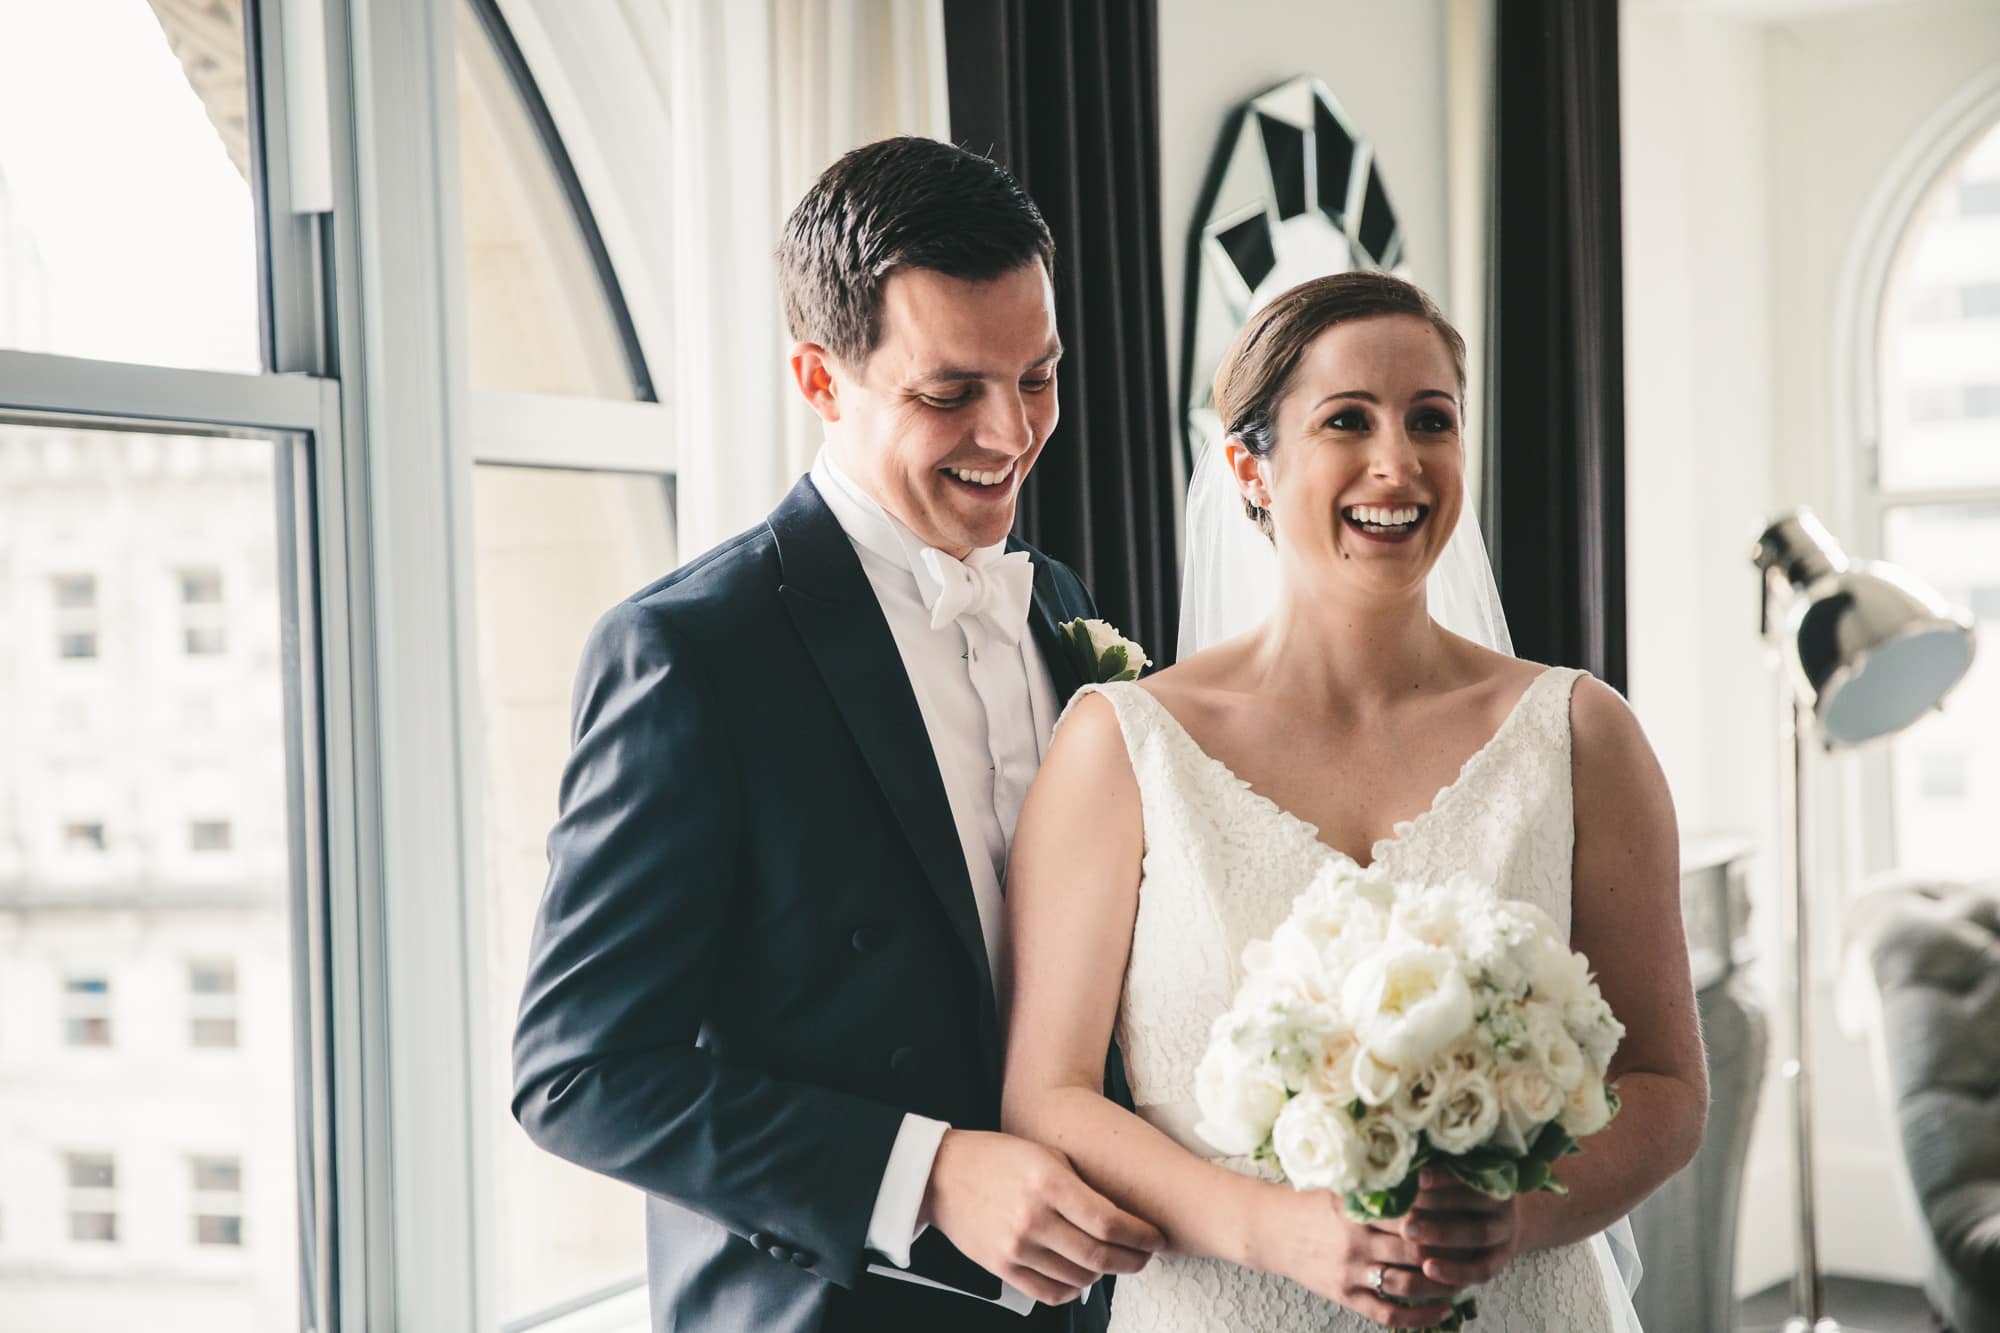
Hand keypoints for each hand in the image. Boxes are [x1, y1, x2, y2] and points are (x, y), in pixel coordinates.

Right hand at [919, 1129, 1164, 1305]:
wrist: (943, 1174)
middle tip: (1145, 1256)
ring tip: (1114, 1262)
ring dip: (1104, 1274)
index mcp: (1047, 1181)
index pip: (1108, 1221)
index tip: (1156, 1237)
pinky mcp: (1001, 1267)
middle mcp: (1032, 1217)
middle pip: (1098, 1254)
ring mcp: (1015, 1246)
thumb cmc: (999, 1157)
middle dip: (1132, 1259)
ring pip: (1078, 1277)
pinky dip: (1073, 1289)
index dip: (1140, 1235)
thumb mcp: (1044, 1153)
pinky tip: (1082, 1277)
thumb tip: (1123, 1215)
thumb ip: (1081, 1184)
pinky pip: (1048, 1292)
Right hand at [1255, 1186, 1462, 1328]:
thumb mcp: (1339, 1187)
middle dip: (1447, 1252)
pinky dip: (1420, 1317)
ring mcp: (1350, 1273)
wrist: (1270, 1231)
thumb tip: (1420, 1167)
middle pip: (1414, 1251)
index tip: (1466, 1213)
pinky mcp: (1346, 1296)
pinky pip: (1389, 1314)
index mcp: (1356, 1210)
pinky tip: (1442, 1311)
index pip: (1409, 1214)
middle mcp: (1355, 1243)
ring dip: (1440, 1285)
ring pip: (1406, 1285)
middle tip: (1473, 1248)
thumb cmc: (1310, 1204)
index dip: (1440, 1215)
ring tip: (1464, 1279)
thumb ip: (1375, 1183)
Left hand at [1401, 1168, 1522, 1288]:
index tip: (1414, 1176)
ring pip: (1477, 1233)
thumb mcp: (1454, 1181)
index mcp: (1489, 1177)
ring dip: (1441, 1234)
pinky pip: (1480, 1269)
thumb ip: (1432, 1173)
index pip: (1466, 1173)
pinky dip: (1455, 1271)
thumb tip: (1395, 1165)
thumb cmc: (1462, 1194)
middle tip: (1403, 1204)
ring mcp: (1503, 1234)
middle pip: (1471, 1202)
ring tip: (1407, 1232)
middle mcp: (1501, 1204)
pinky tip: (1428, 1269)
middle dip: (1435, 1202)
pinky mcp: (1498, 1262)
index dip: (1441, 1175)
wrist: (1500, 1224)